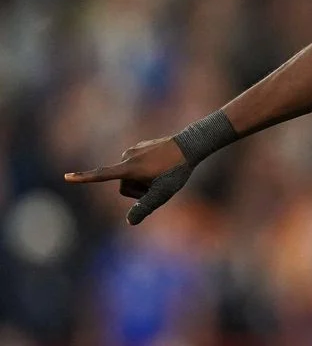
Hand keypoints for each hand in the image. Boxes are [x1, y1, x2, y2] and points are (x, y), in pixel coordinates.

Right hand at [64, 137, 190, 224]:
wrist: (190, 145)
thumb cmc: (176, 171)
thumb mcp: (163, 193)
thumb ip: (145, 207)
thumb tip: (129, 221)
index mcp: (130, 168)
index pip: (102, 175)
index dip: (84, 178)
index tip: (66, 177)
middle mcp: (127, 157)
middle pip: (123, 186)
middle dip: (137, 191)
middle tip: (158, 184)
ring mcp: (132, 151)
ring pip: (129, 176)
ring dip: (142, 181)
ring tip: (161, 174)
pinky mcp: (138, 147)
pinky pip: (136, 166)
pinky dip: (145, 171)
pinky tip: (161, 166)